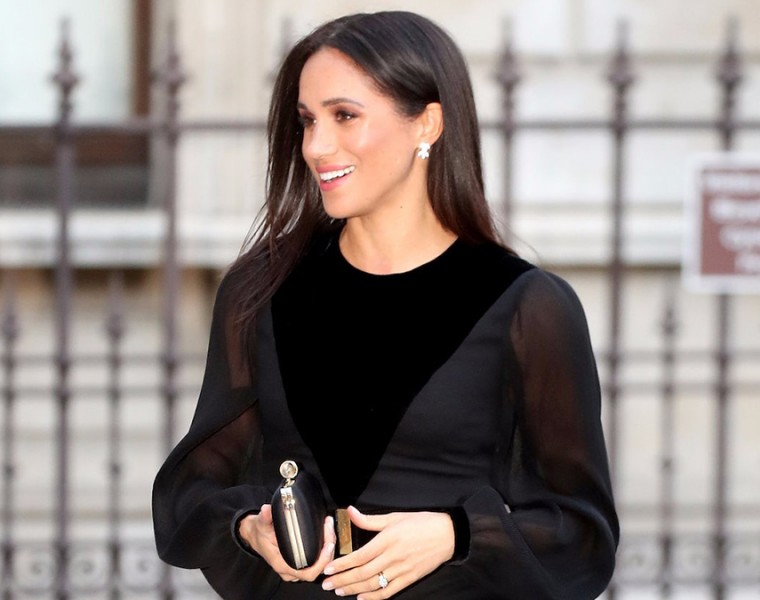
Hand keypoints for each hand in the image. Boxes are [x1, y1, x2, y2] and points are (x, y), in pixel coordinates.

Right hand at [238, 504, 335, 581]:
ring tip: (329, 528)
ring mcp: (296, 567)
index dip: (322, 562)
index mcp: (282, 564)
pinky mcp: (300, 562)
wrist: (256, 535)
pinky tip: (326, 534)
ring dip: (328, 548)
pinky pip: (317, 561)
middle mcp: (290, 570)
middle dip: (328, 550)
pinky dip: (324, 549)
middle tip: (329, 529)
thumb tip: (266, 510)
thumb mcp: (261, 523)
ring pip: (319, 565)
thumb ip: (265, 517)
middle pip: (318, 568)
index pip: (308, 573)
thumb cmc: (260, 533)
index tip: (328, 545)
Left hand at [320, 506, 454, 598]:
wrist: (447, 534)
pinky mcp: (409, 578)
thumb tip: (349, 511)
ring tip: (339, 591)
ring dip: (354, 589)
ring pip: (373, 584)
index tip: (329, 569)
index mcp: (387, 539)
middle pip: (363, 573)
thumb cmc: (420, 522)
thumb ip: (370, 519)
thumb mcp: (394, 517)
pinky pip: (389, 591)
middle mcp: (393, 557)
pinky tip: (362, 598)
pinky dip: (374, 597)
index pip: (360, 556)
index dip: (342, 564)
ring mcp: (401, 570)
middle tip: (327, 585)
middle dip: (343, 580)